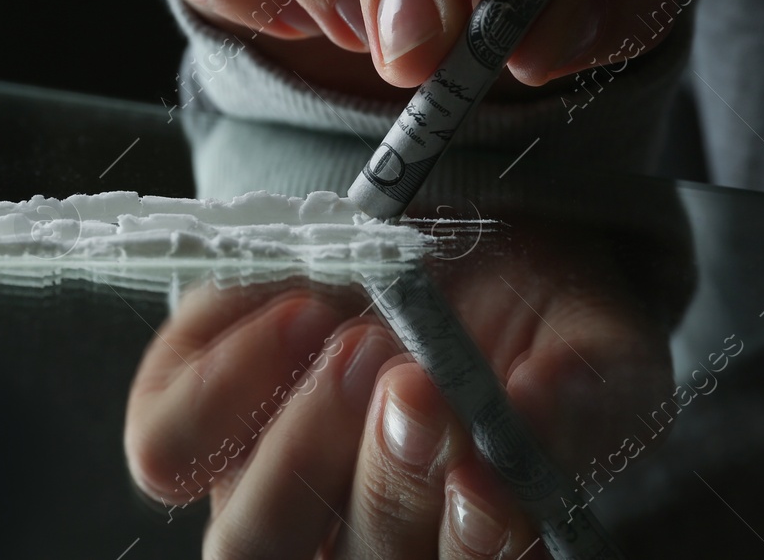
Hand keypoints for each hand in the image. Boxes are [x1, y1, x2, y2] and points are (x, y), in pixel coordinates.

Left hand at [122, 225, 674, 557]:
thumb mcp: (596, 344)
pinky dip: (221, 389)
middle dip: (388, 489)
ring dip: (301, 453)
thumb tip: (536, 411)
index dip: (472, 548)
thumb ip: (585, 391)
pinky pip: (167, 449)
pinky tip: (298, 313)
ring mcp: (264, 494)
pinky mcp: (192, 422)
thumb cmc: (541, 319)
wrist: (464, 235)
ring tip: (362, 345)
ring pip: (248, 543)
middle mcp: (353, 544)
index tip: (487, 477)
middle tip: (418, 387)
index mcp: (456, 549)